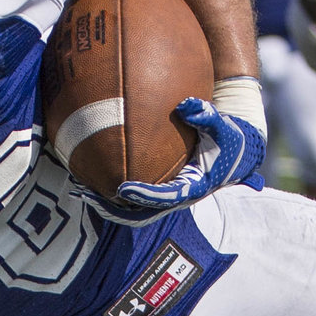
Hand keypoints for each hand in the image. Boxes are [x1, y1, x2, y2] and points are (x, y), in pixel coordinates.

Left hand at [95, 95, 268, 220]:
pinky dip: (111, 189)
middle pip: (140, 211)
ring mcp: (166, 194)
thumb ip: (206, 115)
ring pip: (132, 207)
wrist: (237, 151)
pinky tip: (89, 174)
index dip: (143, 196)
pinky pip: (133, 194)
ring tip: (79, 189)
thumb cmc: (230, 138)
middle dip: (111, 207)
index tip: (121, 189)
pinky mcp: (160, 187)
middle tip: (85, 193)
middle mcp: (177, 196)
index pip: (164, 198)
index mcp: (192, 187)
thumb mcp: (223, 127)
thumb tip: (186, 104)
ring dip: (105, 202)